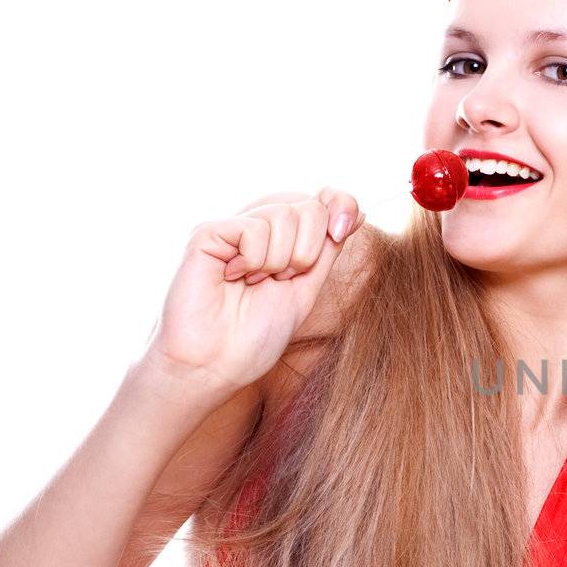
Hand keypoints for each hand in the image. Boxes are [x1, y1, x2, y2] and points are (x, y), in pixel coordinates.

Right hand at [143, 187, 365, 396]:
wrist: (216, 364)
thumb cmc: (256, 336)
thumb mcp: (307, 288)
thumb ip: (328, 249)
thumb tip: (358, 212)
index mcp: (284, 242)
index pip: (323, 202)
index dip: (341, 205)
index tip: (342, 231)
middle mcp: (259, 230)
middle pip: (309, 207)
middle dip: (308, 252)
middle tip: (281, 280)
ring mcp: (233, 230)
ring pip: (284, 215)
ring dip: (280, 261)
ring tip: (254, 283)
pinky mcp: (208, 234)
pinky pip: (253, 228)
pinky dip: (254, 259)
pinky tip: (233, 277)